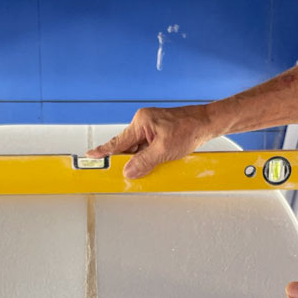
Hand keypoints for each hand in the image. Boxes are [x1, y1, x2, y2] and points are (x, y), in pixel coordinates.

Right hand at [87, 105, 215, 178]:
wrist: (207, 123)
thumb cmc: (189, 129)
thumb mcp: (165, 150)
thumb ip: (144, 162)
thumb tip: (128, 172)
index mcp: (141, 122)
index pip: (118, 141)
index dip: (104, 151)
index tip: (90, 156)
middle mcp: (144, 124)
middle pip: (128, 148)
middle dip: (130, 161)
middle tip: (126, 174)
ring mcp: (152, 129)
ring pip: (139, 151)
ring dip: (144, 161)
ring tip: (156, 165)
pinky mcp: (159, 135)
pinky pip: (149, 150)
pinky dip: (151, 159)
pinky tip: (159, 164)